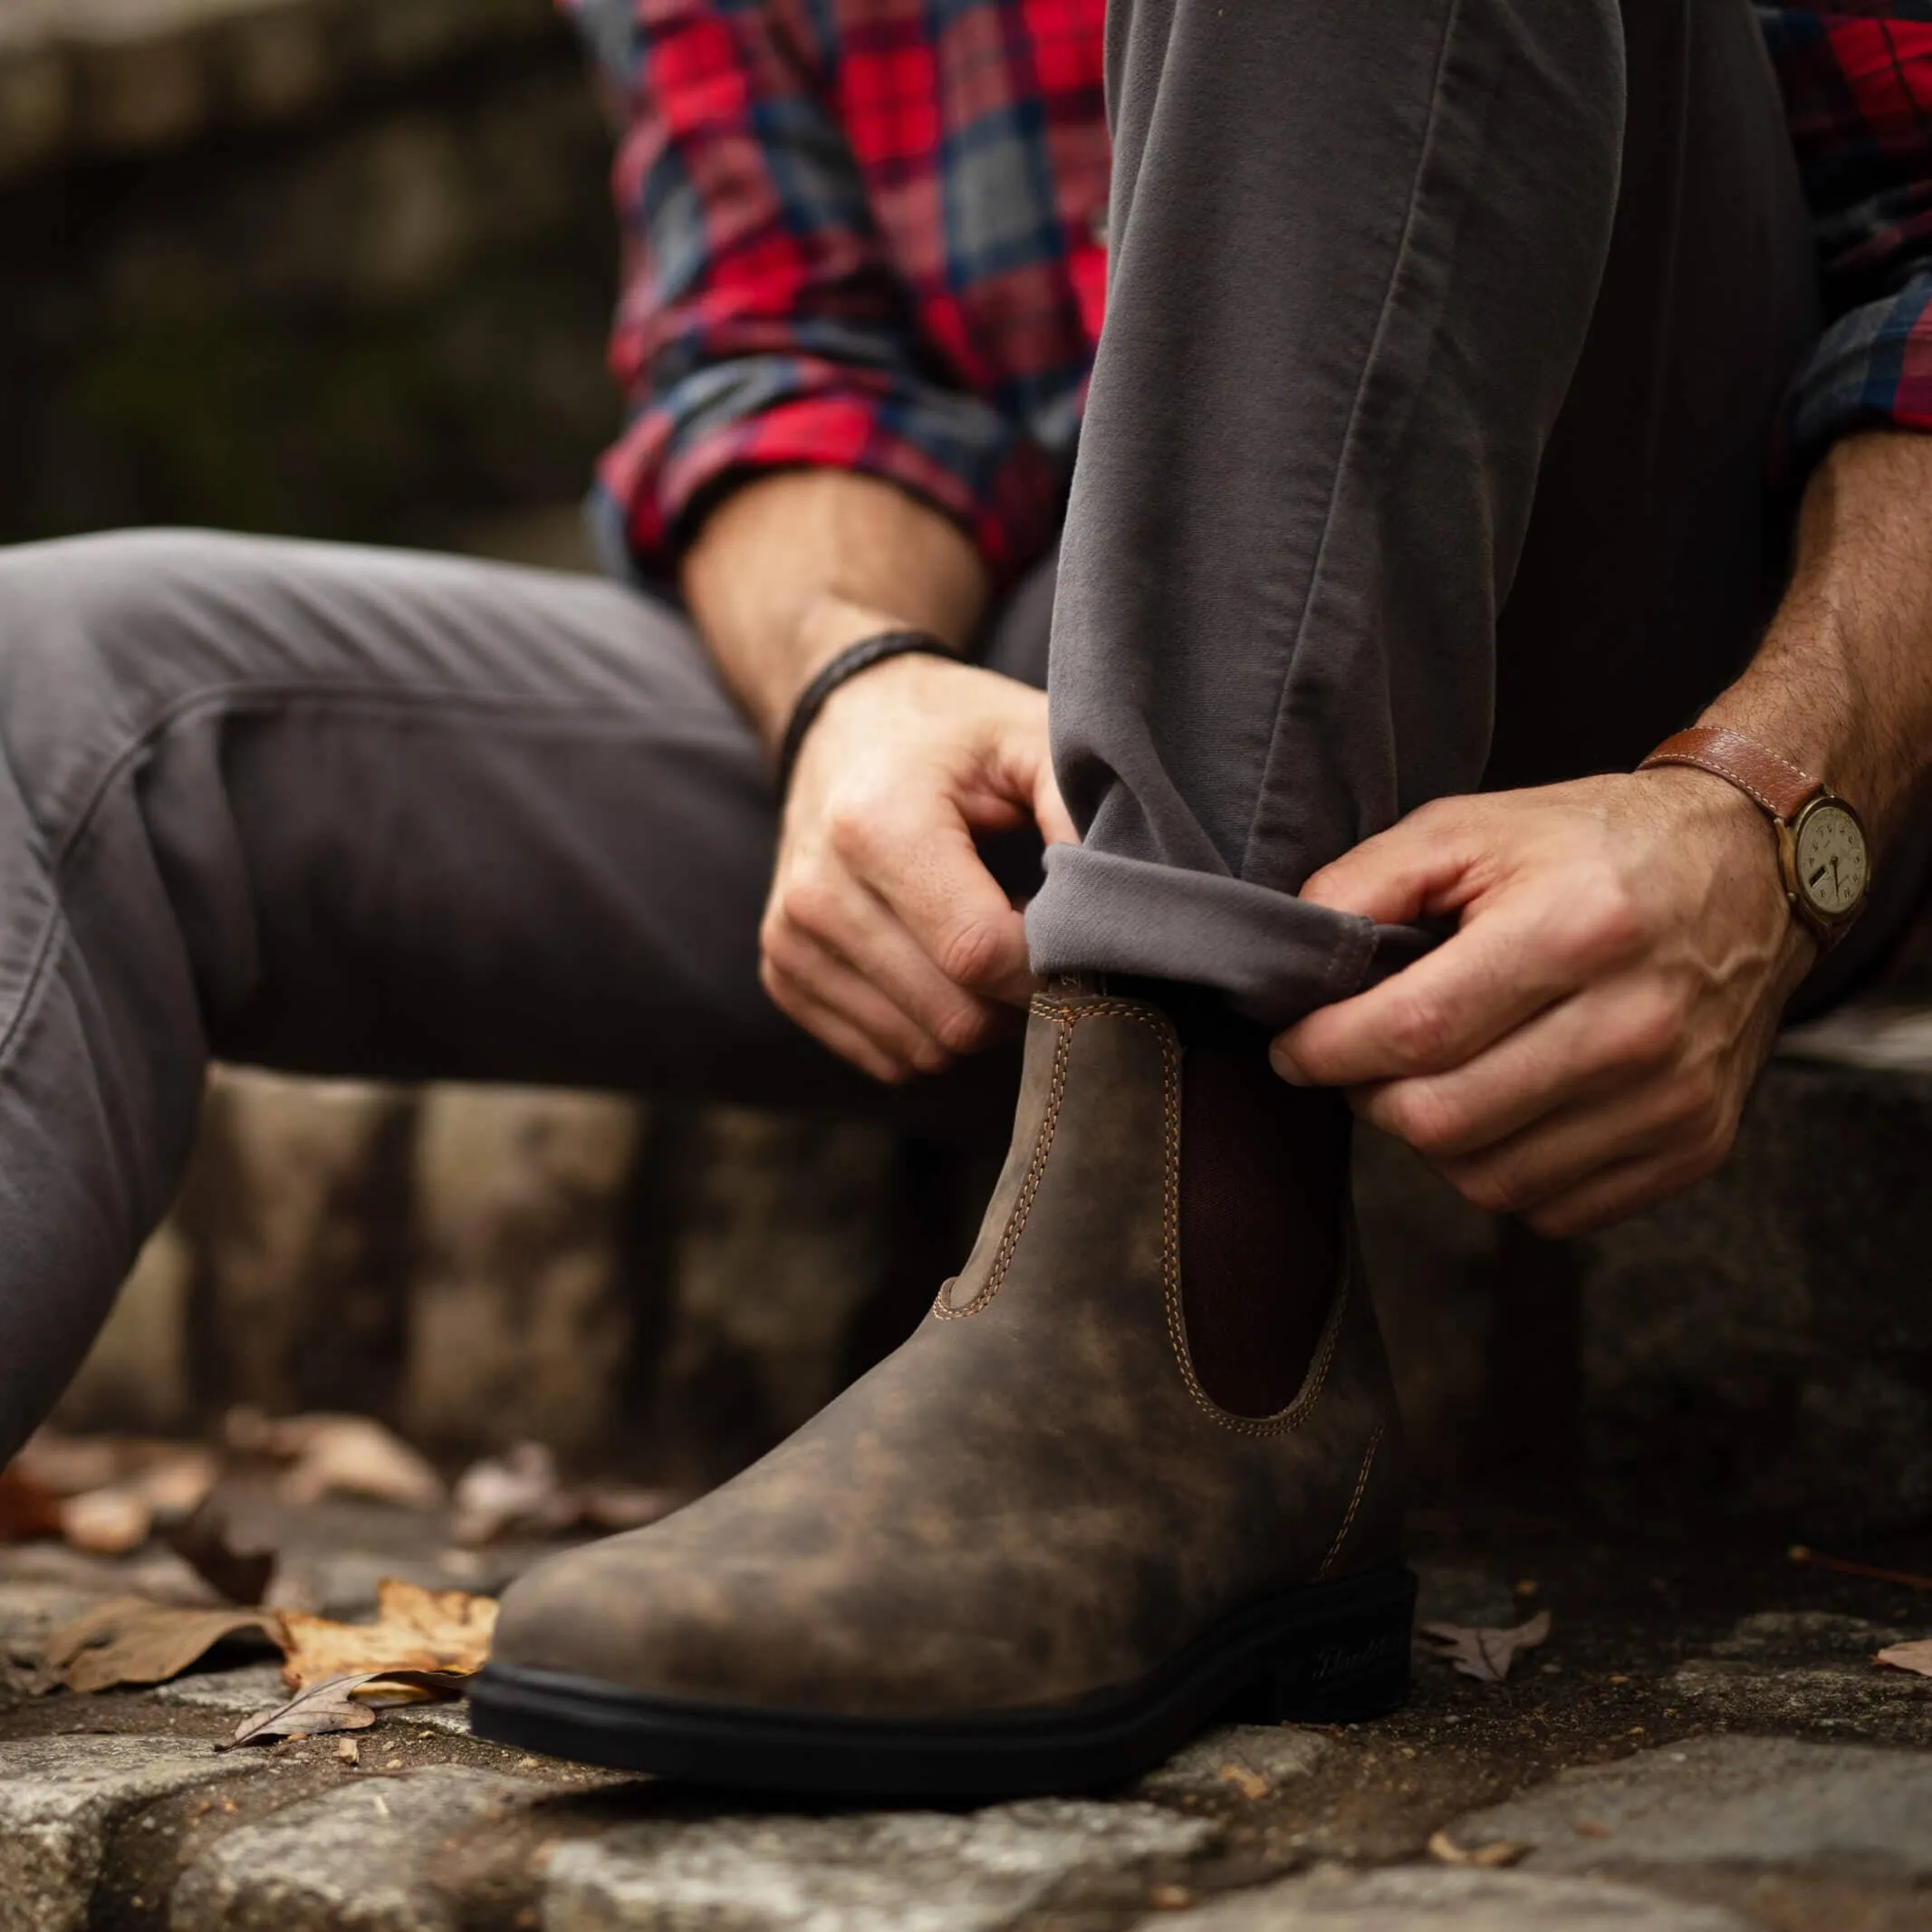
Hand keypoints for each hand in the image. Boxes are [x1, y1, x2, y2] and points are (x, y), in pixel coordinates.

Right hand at [761, 655, 1077, 1082]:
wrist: (844, 719)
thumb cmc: (954, 733)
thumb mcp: (1029, 737)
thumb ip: (1076, 812)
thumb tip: (1116, 907)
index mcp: (875, 825)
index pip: (979, 954)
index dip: (1048, 966)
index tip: (1072, 933)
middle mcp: (818, 892)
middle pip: (955, 1017)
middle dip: (1018, 998)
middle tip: (1036, 939)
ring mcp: (791, 939)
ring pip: (923, 1050)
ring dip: (979, 1017)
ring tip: (990, 943)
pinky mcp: (783, 972)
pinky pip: (886, 1057)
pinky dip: (931, 1028)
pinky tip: (942, 965)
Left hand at [1269, 769, 1815, 1234]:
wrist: (1754, 872)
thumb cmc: (1593, 847)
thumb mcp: (1472, 827)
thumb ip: (1366, 882)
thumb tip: (1296, 957)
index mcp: (1576, 929)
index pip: (1413, 1030)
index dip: (1327, 1050)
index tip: (1292, 1047)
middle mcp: (1635, 1024)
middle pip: (1442, 1120)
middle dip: (1370, 1098)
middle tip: (1361, 1061)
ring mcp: (1673, 1097)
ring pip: (1488, 1179)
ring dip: (1432, 1140)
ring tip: (1436, 1078)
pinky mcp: (1696, 1146)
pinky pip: (1552, 1209)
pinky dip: (1502, 1172)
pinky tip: (1504, 1109)